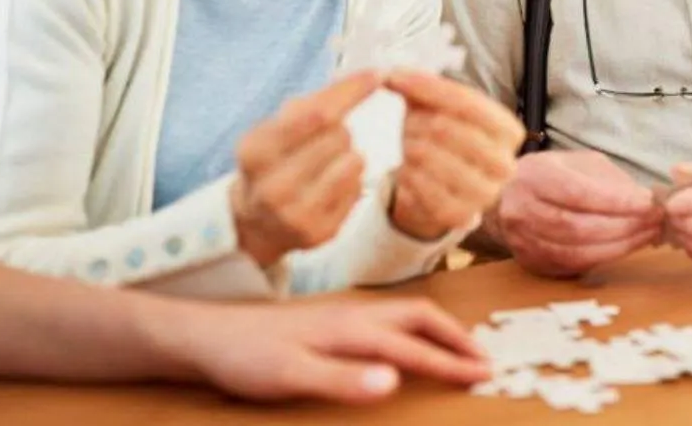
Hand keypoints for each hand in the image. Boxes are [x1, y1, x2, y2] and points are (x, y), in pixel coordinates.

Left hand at [159, 298, 490, 404]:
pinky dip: (414, 328)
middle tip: (486, 359)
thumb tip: (394, 379)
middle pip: (420, 317)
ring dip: (438, 329)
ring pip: (405, 313)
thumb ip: (344, 379)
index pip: (415, 346)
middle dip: (456, 336)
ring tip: (459, 348)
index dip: (451, 362)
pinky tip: (407, 342)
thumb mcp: (291, 377)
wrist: (206, 335)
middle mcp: (353, 314)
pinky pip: (388, 317)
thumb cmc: (246, 359)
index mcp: (351, 329)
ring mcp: (342, 312)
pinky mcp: (329, 318)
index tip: (485, 375)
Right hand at [231, 71, 381, 268]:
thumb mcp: (276, 127)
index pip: (318, 114)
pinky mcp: (320, 233)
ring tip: (327, 162)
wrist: (256, 221)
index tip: (376, 75)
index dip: (351, 92)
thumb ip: (313, 103)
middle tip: (323, 140)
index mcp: (255, 151)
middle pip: (338, 136)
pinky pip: (358, 189)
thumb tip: (364, 78)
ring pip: (354, 162)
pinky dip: (352, 180)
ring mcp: (296, 214)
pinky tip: (331, 185)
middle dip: (340, 129)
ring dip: (349, 154)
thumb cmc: (274, 160)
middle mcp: (272, 187)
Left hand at [386, 70, 525, 240]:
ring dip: (411, 147)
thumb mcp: (438, 107)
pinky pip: (423, 189)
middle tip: (408, 124)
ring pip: (433, 158)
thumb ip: (421, 87)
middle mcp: (505, 164)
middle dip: (418, 122)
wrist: (442, 186)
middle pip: (447, 128)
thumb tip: (394, 75)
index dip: (428, 88)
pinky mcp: (462, 216)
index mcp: (509, 131)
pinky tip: (408, 169)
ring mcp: (486, 194)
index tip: (396, 78)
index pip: (467, 102)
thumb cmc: (444, 139)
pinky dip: (409, 175)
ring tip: (409, 145)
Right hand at [488, 150, 663, 277]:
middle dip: (624, 226)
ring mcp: (524, 240)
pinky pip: (573, 265)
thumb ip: (608, 179)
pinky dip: (605, 258)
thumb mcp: (577, 163)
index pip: (578, 192)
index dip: (616, 201)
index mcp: (533, 176)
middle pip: (578, 226)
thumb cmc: (549, 177)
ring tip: (647, 235)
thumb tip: (644, 200)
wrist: (505, 199)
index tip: (648, 203)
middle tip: (655, 222)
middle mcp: (522, 209)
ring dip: (619, 246)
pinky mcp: (532, 262)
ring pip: (577, 252)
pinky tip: (626, 247)